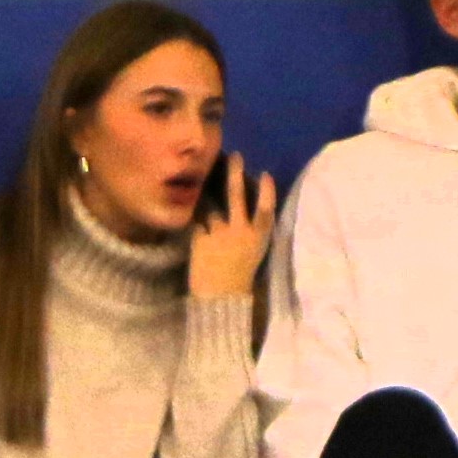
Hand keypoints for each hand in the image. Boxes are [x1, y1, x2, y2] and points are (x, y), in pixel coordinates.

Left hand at [186, 161, 275, 301]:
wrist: (219, 301)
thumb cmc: (238, 280)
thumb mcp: (252, 254)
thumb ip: (250, 234)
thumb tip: (245, 215)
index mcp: (258, 237)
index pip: (265, 209)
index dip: (266, 191)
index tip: (266, 174)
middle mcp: (239, 232)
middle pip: (237, 198)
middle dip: (235, 175)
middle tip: (234, 156)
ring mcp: (218, 235)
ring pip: (212, 207)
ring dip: (207, 192)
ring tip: (204, 178)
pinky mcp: (200, 241)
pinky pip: (196, 222)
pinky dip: (194, 216)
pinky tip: (190, 207)